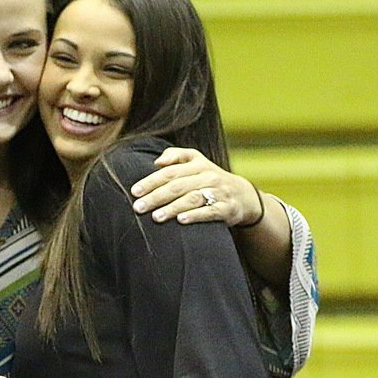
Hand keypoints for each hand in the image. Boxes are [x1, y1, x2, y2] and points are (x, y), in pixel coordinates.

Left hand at [129, 146, 262, 228]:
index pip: (170, 172)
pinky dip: (195, 216)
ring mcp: (218, 192)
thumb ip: (175, 157)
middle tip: (138, 207)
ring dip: (172, 208)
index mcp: (198, 164)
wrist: (242, 195)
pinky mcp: (227, 208)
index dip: (151, 181)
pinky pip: (209, 212)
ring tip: (155, 217)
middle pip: (178, 186)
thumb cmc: (209, 179)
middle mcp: (208, 176)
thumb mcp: (196, 162)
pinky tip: (180, 221)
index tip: (134, 191)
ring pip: (192, 199)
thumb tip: (156, 162)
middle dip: (156, 197)